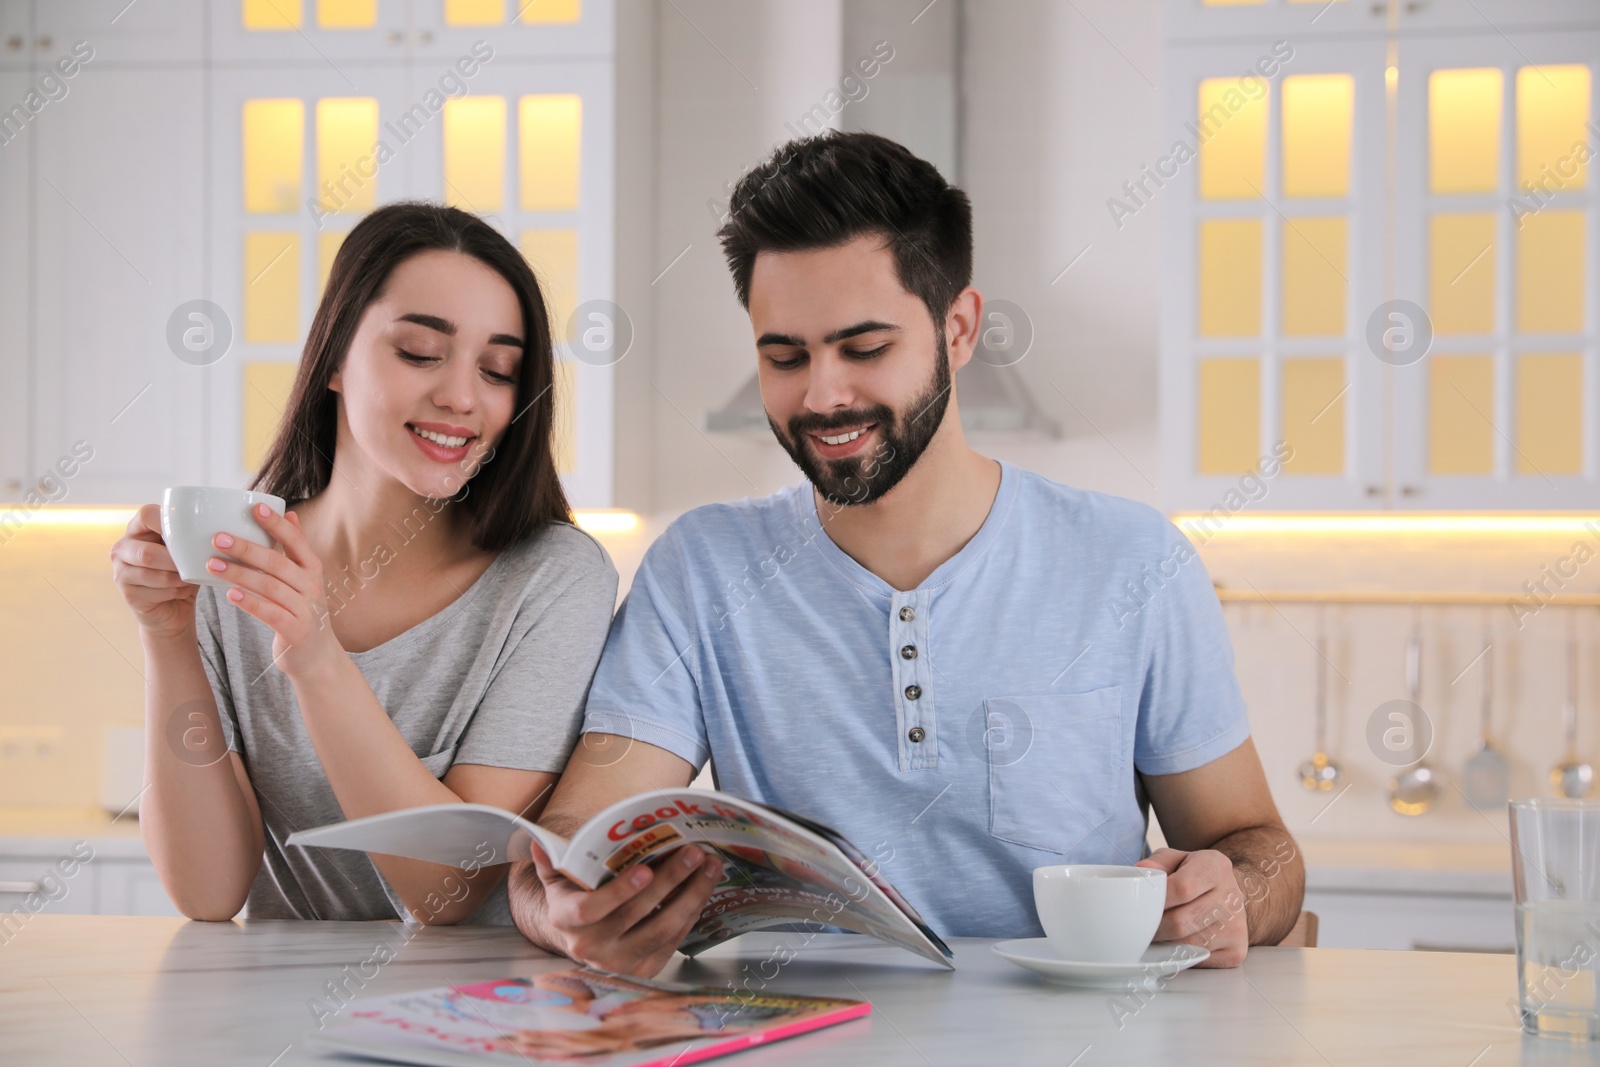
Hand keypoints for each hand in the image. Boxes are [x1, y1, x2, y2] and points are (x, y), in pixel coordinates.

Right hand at [110, 503, 198, 638]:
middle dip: (176, 561)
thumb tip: (219, 532)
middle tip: (194, 565)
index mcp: (138, 529)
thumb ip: (193, 538)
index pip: (146, 515)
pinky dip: (176, 591)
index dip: (168, 523)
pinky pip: (156, 591)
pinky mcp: (128, 594)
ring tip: (190, 579)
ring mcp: (121, 572)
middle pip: (148, 552)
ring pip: (153, 573)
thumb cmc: (183, 573)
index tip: (190, 532)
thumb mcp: (189, 551)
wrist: (174, 608)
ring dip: (178, 578)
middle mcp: (123, 548)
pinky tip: (181, 591)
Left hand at [207, 503, 340, 680]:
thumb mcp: (305, 580)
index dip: (276, 524)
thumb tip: (290, 514)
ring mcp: (306, 609)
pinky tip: (230, 594)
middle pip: (277, 563)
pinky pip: (270, 613)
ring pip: (270, 586)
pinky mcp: (296, 631)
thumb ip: (296, 549)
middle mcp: (312, 586)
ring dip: (239, 574)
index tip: (255, 508)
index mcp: (312, 569)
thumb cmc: (303, 612)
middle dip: (246, 548)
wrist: (317, 657)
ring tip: (212, 565)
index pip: (296, 541)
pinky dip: (250, 603)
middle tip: (217, 538)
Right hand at [527, 841, 723, 977]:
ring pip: (661, 930)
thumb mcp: (557, 878)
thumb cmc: (573, 899)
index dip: (619, 891)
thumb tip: (539, 841)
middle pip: (637, 915)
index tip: (645, 869)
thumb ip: (550, 859)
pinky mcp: (642, 970)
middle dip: (671, 881)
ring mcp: (618, 962)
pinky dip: (690, 915)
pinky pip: (672, 943)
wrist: (578, 939)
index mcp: (566, 920)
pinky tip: (702, 891)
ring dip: (691, 896)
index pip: (591, 909)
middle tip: (694, 853)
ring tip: (709, 867)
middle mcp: (591, 947)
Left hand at [1136, 847, 1248, 966]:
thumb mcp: (1177, 859)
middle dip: (1155, 927)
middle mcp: (1231, 897)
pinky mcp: (1236, 951)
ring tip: (1159, 932)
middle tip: (1142, 925)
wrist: (1227, 894)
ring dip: (1165, 942)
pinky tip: (1178, 941)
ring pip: (1186, 945)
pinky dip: (1181, 954)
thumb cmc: (1194, 876)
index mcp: (1216, 867)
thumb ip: (1159, 862)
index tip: (1141, 905)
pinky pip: (1198, 960)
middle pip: (1181, 922)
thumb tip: (1143, 870)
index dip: (1156, 900)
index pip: (1181, 888)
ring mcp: (1237, 927)